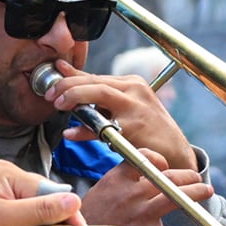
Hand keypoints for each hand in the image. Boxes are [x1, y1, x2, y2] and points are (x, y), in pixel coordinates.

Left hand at [0, 159, 83, 225]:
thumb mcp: (6, 221)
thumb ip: (42, 210)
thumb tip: (74, 200)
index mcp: (8, 173)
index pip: (49, 192)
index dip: (65, 214)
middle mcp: (5, 178)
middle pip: (43, 200)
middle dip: (52, 222)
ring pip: (32, 211)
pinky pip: (19, 217)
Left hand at [42, 60, 196, 170]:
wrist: (175, 154)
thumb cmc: (148, 134)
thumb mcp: (126, 111)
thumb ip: (100, 102)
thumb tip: (69, 92)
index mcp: (131, 84)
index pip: (96, 76)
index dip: (72, 74)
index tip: (54, 71)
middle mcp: (134, 90)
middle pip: (95, 80)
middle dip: (68, 84)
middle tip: (50, 93)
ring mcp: (135, 107)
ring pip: (100, 93)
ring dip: (75, 96)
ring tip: (58, 104)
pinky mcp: (135, 127)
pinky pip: (104, 127)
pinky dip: (84, 131)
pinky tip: (71, 134)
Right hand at [79, 153, 213, 225]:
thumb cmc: (86, 219)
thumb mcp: (101, 189)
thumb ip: (122, 179)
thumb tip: (144, 171)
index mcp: (119, 178)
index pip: (146, 158)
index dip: (162, 161)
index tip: (167, 167)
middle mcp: (132, 193)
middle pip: (168, 177)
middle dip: (188, 176)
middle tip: (198, 178)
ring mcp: (141, 215)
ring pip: (176, 198)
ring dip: (196, 193)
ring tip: (207, 191)